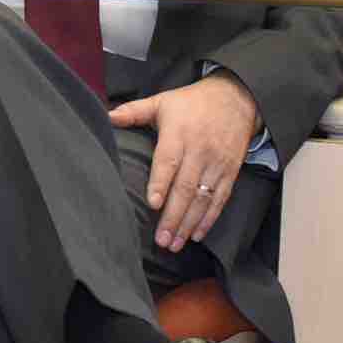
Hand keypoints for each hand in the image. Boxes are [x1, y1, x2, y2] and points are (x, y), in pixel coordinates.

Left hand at [115, 72, 263, 253]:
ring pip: (202, 198)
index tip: (153, 204)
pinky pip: (220, 199)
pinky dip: (209, 219)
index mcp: (179, 134)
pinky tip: (197, 235)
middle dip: (173, 216)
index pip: (169, 161)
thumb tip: (107, 116)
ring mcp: (217, 164)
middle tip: (161, 239)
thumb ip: (134, 111)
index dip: (161, 183)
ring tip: (175, 244)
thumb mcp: (163, 101)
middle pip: (185, 188)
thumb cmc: (193, 103)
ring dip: (189, 224)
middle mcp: (199, 151)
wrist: (236, 98)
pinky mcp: (230, 172)